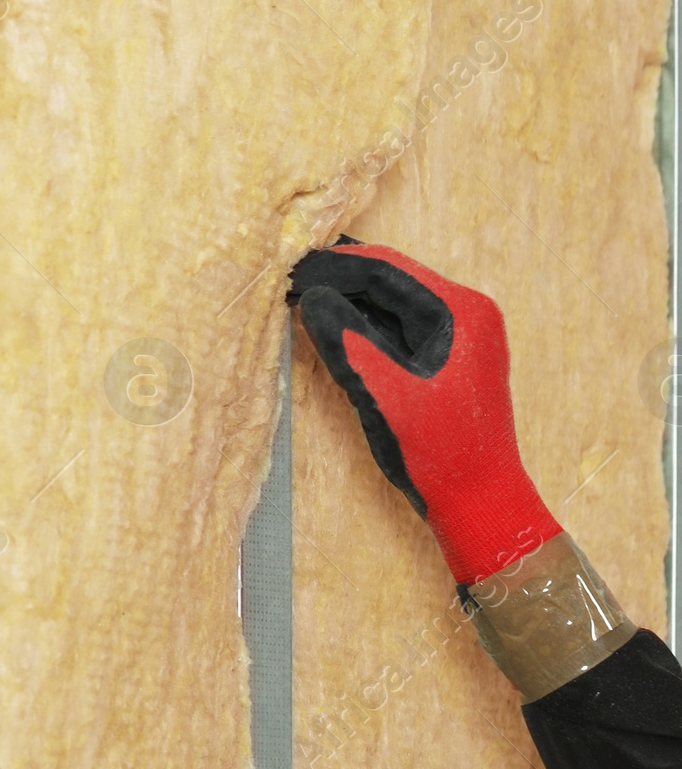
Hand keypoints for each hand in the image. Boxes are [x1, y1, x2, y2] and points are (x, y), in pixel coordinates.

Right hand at [288, 240, 558, 584]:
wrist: (480, 501)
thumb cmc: (439, 453)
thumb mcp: (386, 395)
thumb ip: (349, 342)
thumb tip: (312, 298)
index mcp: (461, 311)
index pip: (387, 270)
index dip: (334, 266)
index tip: (288, 266)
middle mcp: (466, 313)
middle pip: (393, 281)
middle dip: (340, 279)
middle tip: (287, 279)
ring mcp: (461, 337)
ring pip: (395, 304)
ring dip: (350, 301)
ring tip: (301, 297)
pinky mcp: (450, 360)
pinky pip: (401, 329)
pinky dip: (366, 326)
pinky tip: (334, 326)